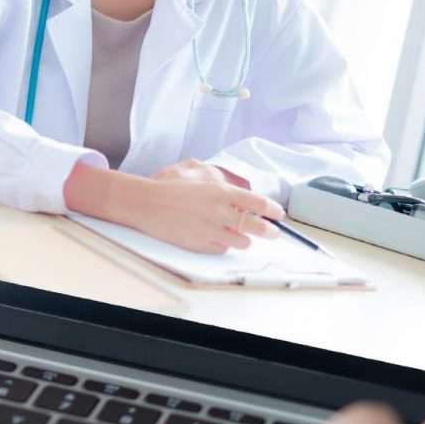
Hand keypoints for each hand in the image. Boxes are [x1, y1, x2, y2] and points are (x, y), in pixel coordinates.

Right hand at [64, 158, 283, 253]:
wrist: (145, 203)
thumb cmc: (170, 187)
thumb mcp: (199, 175)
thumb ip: (223, 185)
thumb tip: (242, 195)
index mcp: (221, 192)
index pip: (258, 203)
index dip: (273, 210)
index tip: (278, 213)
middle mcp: (220, 212)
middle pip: (257, 226)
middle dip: (269, 231)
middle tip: (272, 232)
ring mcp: (211, 230)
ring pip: (242, 241)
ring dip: (244, 238)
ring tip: (241, 235)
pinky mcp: (201, 244)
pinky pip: (222, 248)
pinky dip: (224, 244)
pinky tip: (218, 237)